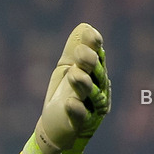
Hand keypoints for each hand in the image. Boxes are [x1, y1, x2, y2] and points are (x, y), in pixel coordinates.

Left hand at [34, 22, 110, 153]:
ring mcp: (90, 108)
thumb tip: (84, 25)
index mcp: (95, 74)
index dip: (95, 47)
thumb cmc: (65, 94)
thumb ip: (74, 49)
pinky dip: (76, 109)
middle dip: (90, 63)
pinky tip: (69, 102)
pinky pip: (80, 116)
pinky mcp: (78, 124)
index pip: (98, 57)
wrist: (55, 127)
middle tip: (79, 52)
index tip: (91, 36)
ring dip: (83, 83)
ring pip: (90, 94)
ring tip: (74, 73)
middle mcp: (97, 90)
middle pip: (96, 74)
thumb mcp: (67, 69)